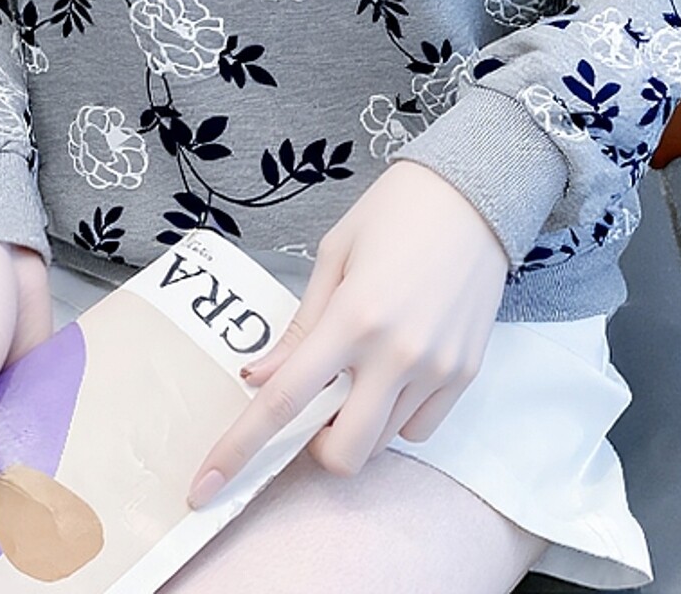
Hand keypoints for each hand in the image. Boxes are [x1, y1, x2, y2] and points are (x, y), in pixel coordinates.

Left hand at [186, 160, 509, 507]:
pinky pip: (420, 429)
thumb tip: (258, 378)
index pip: (285, 399)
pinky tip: (394, 374)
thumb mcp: (334, 255)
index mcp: (352, 317)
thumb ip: (298, 326)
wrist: (474, 194)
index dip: (240, 448)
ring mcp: (437, 368)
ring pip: (382, 445)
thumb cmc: (396, 213)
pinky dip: (396, 418)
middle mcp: (397, 352)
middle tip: (314, 408)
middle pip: (343, 452)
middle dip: (316, 448)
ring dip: (356, 427)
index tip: (206, 486)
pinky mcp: (466, 373)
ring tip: (360, 372)